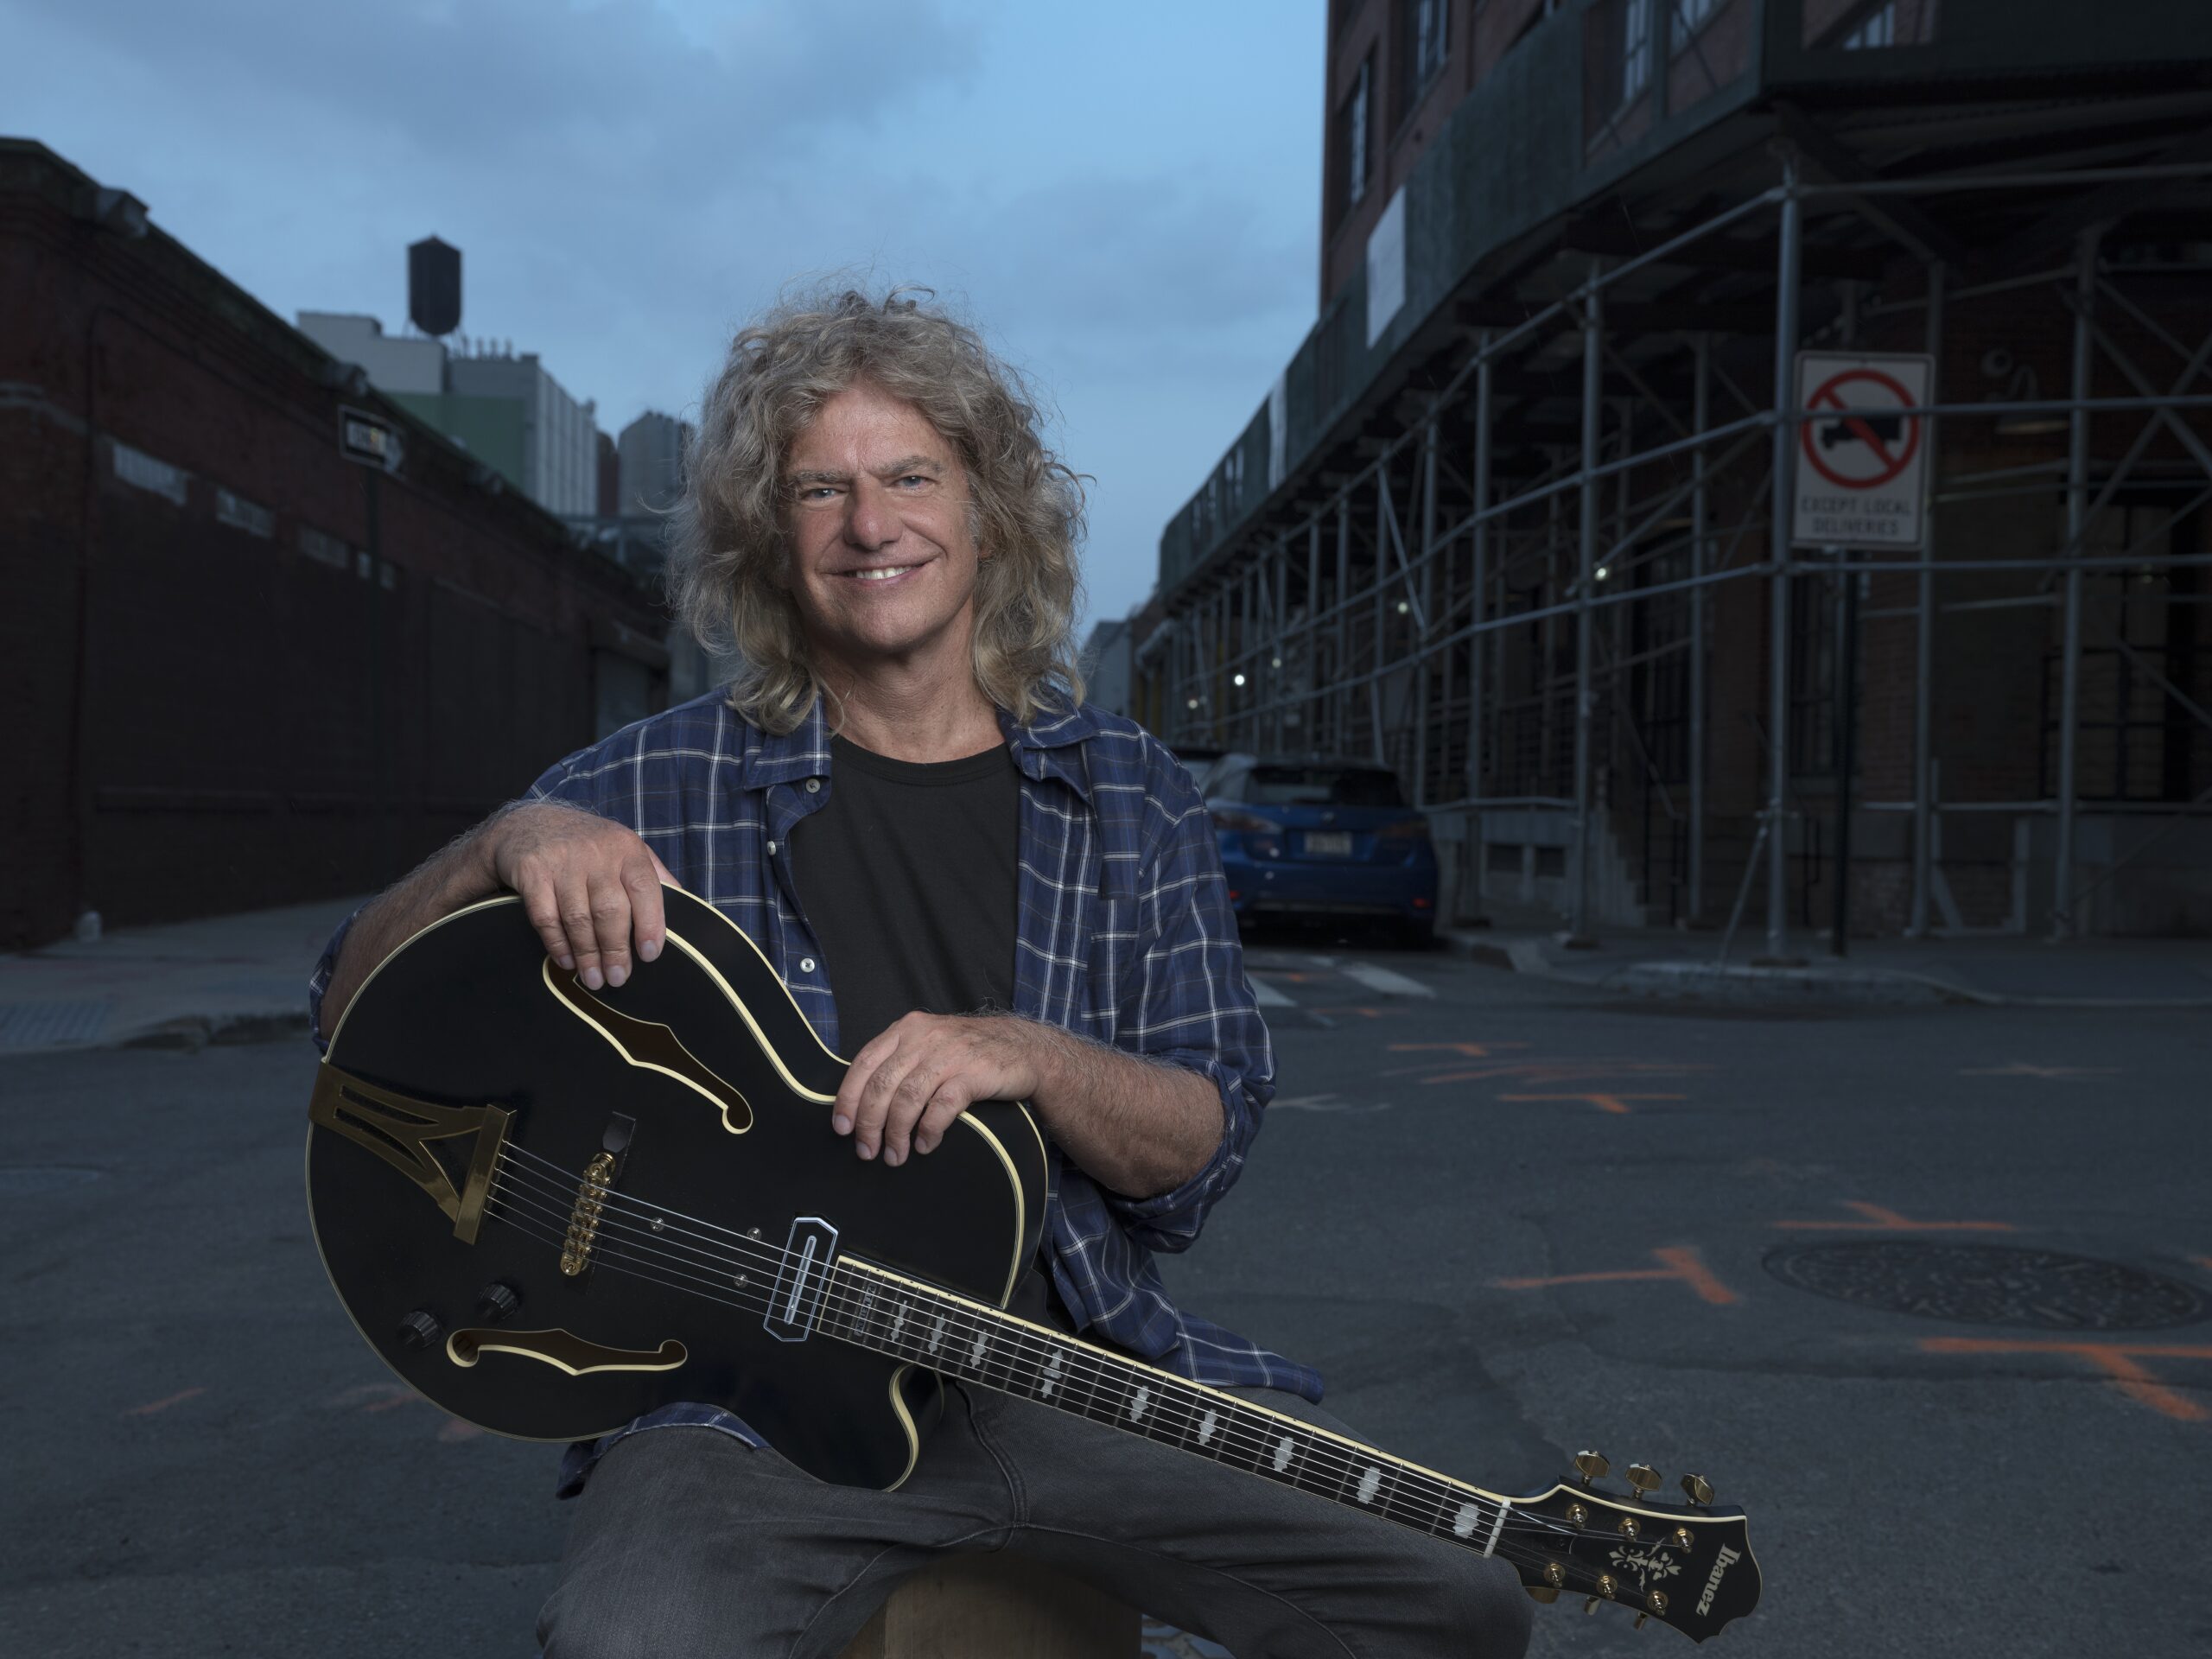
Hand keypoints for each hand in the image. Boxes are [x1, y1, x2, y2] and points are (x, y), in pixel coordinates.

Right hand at [484, 803, 675, 989]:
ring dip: (588, 955)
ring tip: (594, 979)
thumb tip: (685, 908)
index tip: (650, 955)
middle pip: (611, 910)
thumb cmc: (586, 843)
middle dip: (616, 950)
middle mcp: (597, 852)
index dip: (650, 924)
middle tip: (618, 978)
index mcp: (626, 848)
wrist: (529, 823)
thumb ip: (652, 875)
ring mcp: (562, 862)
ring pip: (579, 918)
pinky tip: (567, 961)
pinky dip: (557, 945)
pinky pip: (546, 917)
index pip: (644, 888)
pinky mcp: (532, 872)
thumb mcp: (624, 847)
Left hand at [833, 1013, 1059, 1166]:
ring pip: (907, 1097)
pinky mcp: (973, 1073)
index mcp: (906, 1029)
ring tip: (895, 1156)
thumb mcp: (929, 1044)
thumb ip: (900, 1062)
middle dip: (870, 1123)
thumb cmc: (970, 1053)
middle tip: (867, 1151)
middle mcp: (924, 1037)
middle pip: (882, 1084)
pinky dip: (929, 1129)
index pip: (864, 1063)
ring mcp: (949, 1053)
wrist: (1025, 1049)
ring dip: (896, 1133)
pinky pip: (941, 1106)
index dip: (848, 1098)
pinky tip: (925, 1145)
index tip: (842, 1127)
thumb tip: (863, 1103)